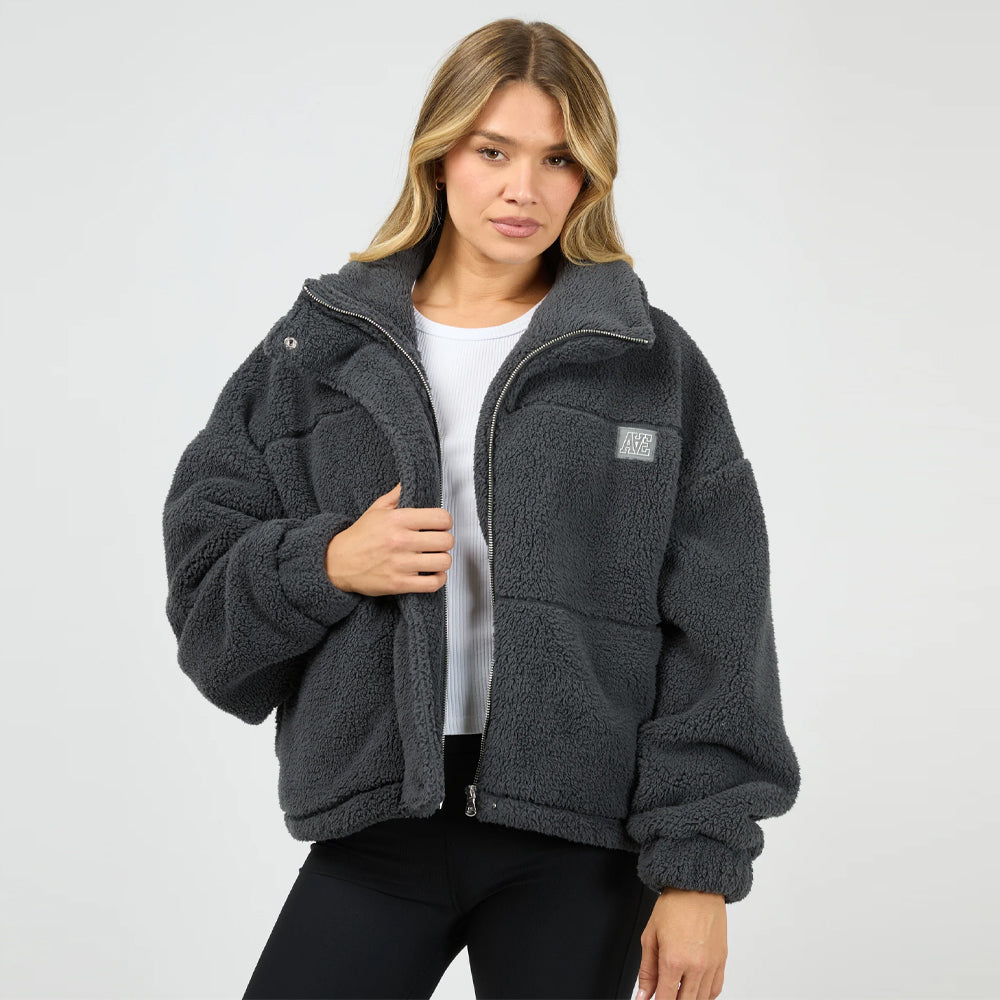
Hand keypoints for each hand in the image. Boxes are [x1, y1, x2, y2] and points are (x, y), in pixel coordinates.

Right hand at [325, 481, 453, 595]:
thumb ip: (397, 494)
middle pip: (445, 541)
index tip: (441, 525)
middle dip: (445, 541)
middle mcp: (400, 541)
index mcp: (397, 520)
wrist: (337, 563)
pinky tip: (433, 573)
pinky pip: (432, 583)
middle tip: (438, 542)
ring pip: (443, 562)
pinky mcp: (399, 583)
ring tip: (435, 558)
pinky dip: (438, 579)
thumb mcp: (376, 509)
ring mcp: (400, 564)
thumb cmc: (359, 537)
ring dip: (442, 560)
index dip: (445, 522)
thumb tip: (409, 481)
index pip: (440, 518)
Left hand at [635, 887, 726, 999]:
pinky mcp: (722, 962)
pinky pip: (715, 990)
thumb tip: (642, 995)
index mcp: (673, 960)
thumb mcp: (650, 937)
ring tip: (677, 989)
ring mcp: (711, 966)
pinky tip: (694, 989)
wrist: (697, 888)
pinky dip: (704, 994)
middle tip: (665, 991)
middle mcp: (695, 967)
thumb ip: (646, 971)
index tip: (653, 999)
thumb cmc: (673, 907)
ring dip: (688, 998)